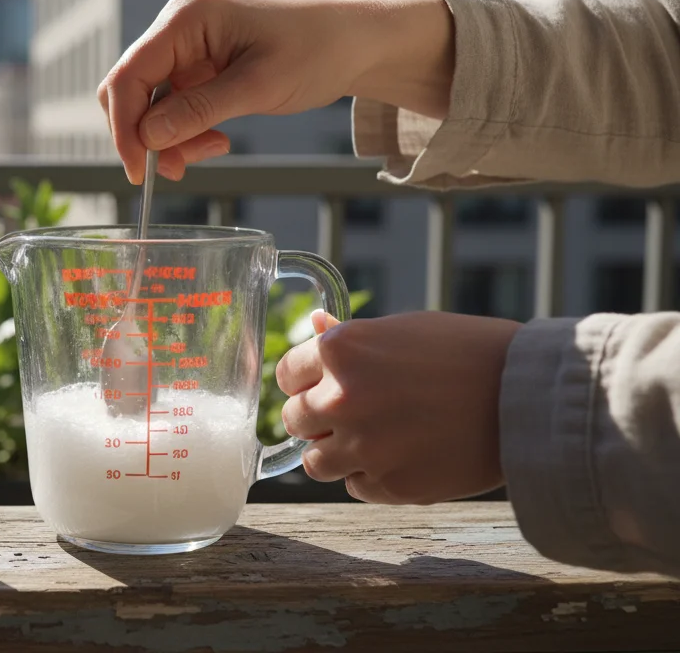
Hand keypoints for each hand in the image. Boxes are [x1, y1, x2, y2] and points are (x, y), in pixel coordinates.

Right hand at [97, 0, 454, 182]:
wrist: (352, 44)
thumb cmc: (314, 50)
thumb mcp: (258, 86)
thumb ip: (198, 111)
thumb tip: (147, 138)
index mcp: (184, 19)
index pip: (128, 76)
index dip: (125, 126)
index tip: (140, 171)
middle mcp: (175, 30)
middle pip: (130, 91)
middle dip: (146, 135)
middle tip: (176, 169)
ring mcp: (184, 50)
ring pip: (150, 106)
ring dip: (171, 139)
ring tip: (212, 151)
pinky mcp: (197, 70)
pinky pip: (173, 109)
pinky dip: (186, 134)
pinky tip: (215, 142)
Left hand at [276, 310, 520, 504]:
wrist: (528, 398)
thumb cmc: (467, 353)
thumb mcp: (403, 330)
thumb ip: (351, 339)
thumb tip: (314, 326)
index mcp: (340, 352)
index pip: (285, 375)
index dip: (305, 379)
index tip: (323, 382)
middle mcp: (341, 400)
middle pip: (294, 420)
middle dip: (317, 417)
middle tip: (353, 412)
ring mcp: (364, 448)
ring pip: (315, 463)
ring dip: (336, 453)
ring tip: (374, 438)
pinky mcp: (390, 485)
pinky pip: (355, 486)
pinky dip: (371, 476)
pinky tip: (403, 456)